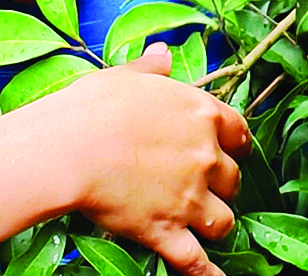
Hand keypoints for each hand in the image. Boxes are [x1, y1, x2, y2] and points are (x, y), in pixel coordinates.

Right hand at [0, 43, 248, 274]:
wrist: (69, 149)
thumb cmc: (92, 107)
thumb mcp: (125, 77)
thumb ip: (151, 69)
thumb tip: (164, 54)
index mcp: (201, 113)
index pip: (238, 132)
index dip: (236, 145)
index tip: (233, 151)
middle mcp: (205, 156)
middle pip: (233, 179)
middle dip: (221, 186)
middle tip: (204, 188)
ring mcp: (189, 197)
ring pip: (222, 221)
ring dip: (215, 224)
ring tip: (202, 226)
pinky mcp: (167, 231)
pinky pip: (197, 262)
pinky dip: (209, 275)